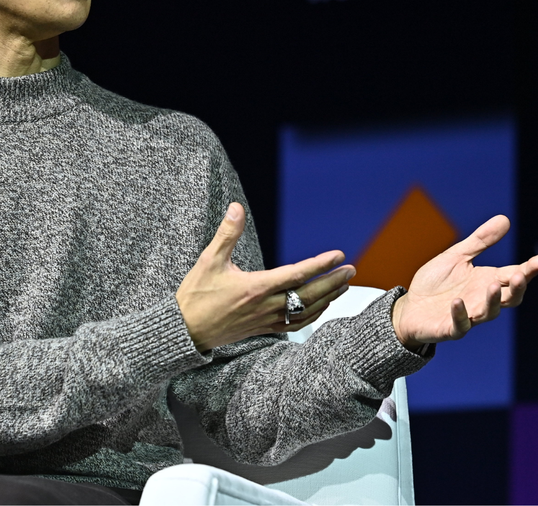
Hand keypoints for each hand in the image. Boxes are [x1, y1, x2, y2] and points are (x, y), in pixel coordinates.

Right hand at [177, 202, 354, 351]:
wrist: (186, 330)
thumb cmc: (196, 296)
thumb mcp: (209, 260)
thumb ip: (227, 234)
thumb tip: (236, 208)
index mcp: (255, 287)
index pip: (296, 274)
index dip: (320, 264)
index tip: (337, 255)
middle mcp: (265, 306)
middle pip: (308, 294)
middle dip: (332, 281)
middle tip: (351, 270)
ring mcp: (266, 320)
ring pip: (305, 311)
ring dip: (327, 298)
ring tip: (343, 286)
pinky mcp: (263, 329)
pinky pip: (295, 325)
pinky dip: (312, 316)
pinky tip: (321, 308)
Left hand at [391, 215, 537, 349]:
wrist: (410, 307)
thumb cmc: (436, 282)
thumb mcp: (457, 256)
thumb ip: (480, 241)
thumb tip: (505, 219)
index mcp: (487, 281)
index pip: (513, 276)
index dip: (528, 270)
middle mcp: (482, 300)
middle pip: (509, 298)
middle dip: (517, 288)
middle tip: (520, 275)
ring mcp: (468, 316)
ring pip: (488, 312)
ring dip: (492, 300)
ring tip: (492, 285)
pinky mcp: (449, 329)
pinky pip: (459, 325)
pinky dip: (460, 314)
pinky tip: (457, 301)